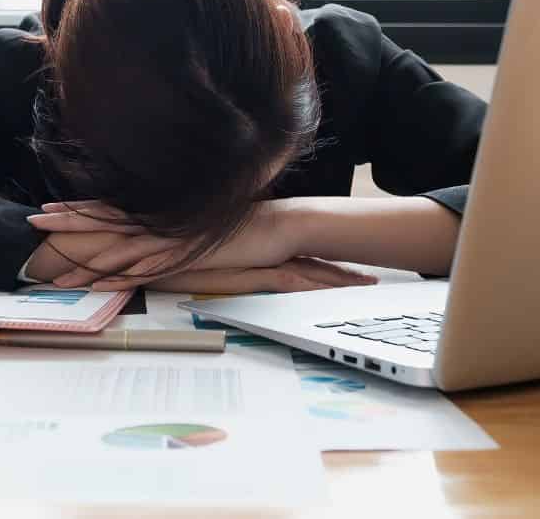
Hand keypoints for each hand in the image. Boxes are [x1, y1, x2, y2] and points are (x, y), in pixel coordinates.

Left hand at [28, 199, 310, 289]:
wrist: (276, 227)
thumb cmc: (241, 230)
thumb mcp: (198, 229)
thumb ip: (174, 233)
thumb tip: (154, 240)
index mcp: (161, 218)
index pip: (111, 211)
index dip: (78, 210)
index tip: (49, 209)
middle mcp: (160, 226)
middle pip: (104, 224)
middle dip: (68, 224)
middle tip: (34, 221)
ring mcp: (170, 242)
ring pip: (117, 249)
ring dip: (84, 257)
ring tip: (52, 264)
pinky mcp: (183, 259)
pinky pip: (144, 271)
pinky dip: (118, 277)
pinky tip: (96, 284)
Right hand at [143, 257, 377, 293]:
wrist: (168, 250)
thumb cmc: (187, 258)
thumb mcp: (217, 263)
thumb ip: (236, 266)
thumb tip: (248, 270)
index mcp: (263, 247)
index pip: (305, 255)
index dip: (329, 264)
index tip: (351, 271)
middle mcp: (269, 250)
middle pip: (316, 262)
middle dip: (344, 272)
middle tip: (371, 280)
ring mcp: (264, 259)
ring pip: (312, 272)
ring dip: (340, 280)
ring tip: (367, 286)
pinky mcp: (255, 271)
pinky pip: (293, 281)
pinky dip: (315, 286)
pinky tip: (333, 293)